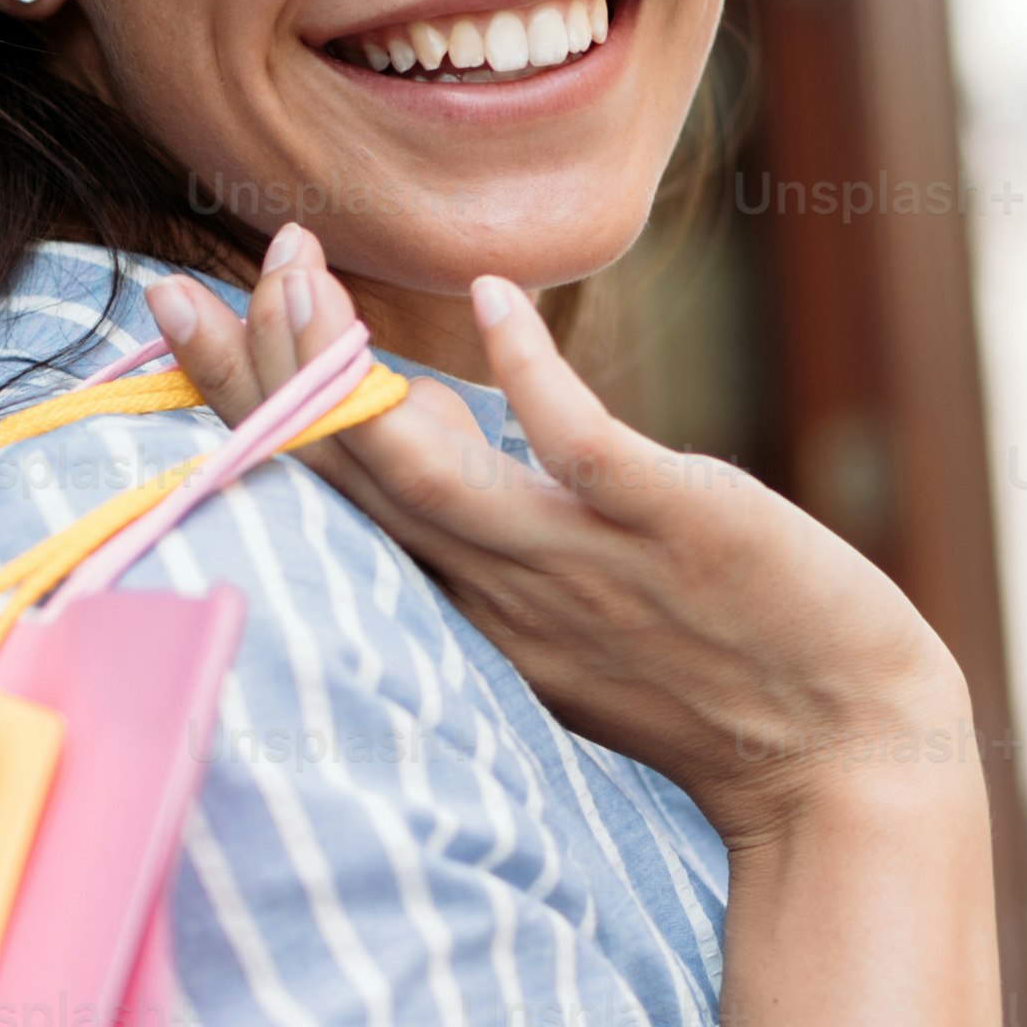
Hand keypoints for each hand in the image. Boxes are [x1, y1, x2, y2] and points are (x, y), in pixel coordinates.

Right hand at [145, 230, 966, 850]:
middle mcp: (503, 586)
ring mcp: (581, 561)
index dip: (241, 407)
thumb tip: (421, 433)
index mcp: (473, 605)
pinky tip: (488, 299)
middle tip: (175, 282)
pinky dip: (527, 372)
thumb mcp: (573, 614)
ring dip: (343, 371)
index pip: (326, 498)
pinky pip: (578, 446)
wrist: (851, 758)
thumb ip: (493, 535)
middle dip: (251, 375)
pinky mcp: (670, 526)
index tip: (175, 314)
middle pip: (340, 476)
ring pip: (422, 469)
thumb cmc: (724, 685)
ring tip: (295, 268)